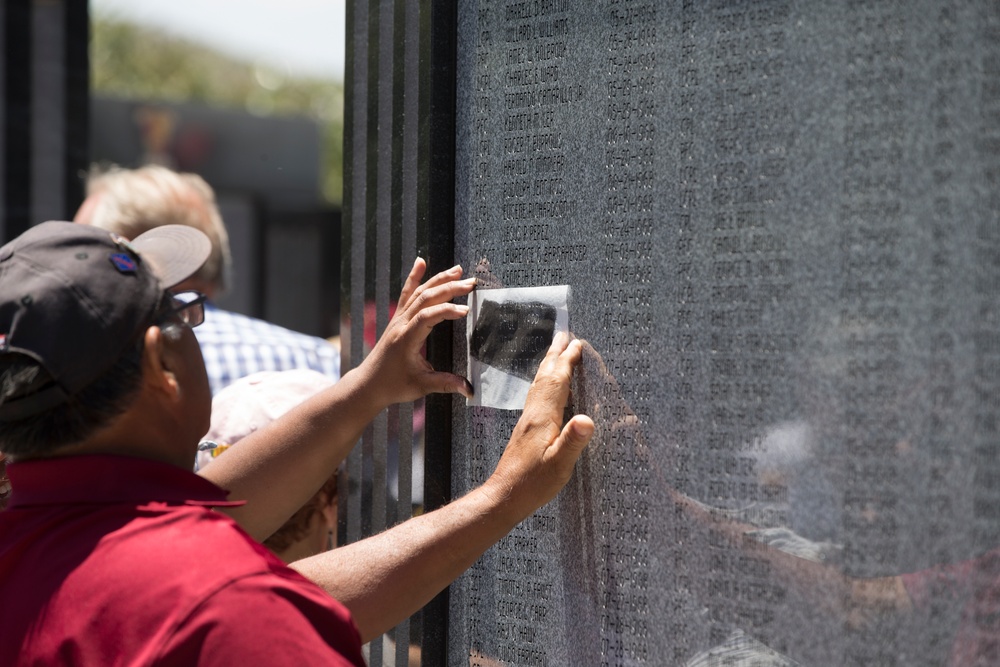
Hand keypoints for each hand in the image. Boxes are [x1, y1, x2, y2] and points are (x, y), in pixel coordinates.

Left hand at [359, 258, 475, 407]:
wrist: (369, 384)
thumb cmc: (394, 385)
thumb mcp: (421, 386)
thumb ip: (446, 384)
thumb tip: (469, 389)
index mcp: (406, 339)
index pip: (428, 317)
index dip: (448, 311)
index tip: (467, 310)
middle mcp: (401, 324)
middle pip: (426, 298)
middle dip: (449, 288)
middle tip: (471, 283)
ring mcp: (398, 319)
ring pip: (419, 292)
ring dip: (438, 279)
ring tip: (458, 270)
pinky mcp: (398, 319)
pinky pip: (407, 293)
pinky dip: (414, 276)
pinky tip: (420, 261)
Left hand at [483, 332, 594, 520]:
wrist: (504, 496)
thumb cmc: (532, 484)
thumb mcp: (559, 465)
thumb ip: (572, 441)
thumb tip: (588, 418)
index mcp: (542, 417)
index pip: (557, 382)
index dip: (567, 362)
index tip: (577, 344)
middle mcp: (533, 414)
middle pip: (545, 377)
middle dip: (556, 355)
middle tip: (564, 335)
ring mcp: (527, 421)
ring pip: (539, 385)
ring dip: (548, 366)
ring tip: (555, 353)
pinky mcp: (526, 430)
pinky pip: (537, 396)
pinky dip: (544, 383)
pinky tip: (546, 390)